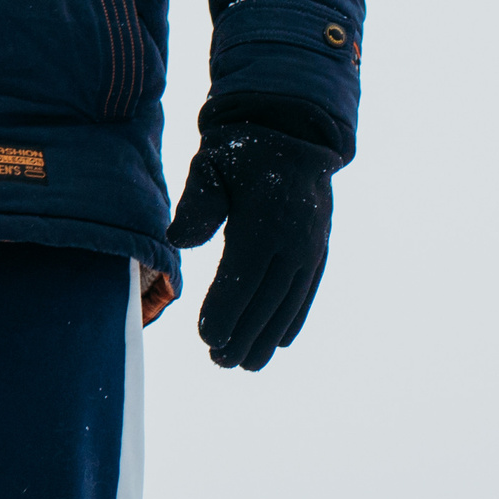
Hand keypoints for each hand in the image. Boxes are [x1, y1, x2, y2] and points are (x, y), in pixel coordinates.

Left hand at [166, 125, 340, 371]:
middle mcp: (295, 240)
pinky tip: (278, 342)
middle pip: (267, 299)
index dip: (226, 310)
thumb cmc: (241, 152)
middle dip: (243, 335)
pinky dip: (292, 319)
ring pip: (288, 303)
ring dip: (267, 337)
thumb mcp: (212, 165)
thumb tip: (178, 240)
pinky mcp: (319, 252)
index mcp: (265, 219)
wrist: (294, 134)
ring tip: (245, 363)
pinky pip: (306, 293)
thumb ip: (198, 204)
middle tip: (219, 361)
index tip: (207, 337)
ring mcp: (311, 248)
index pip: (243, 276)